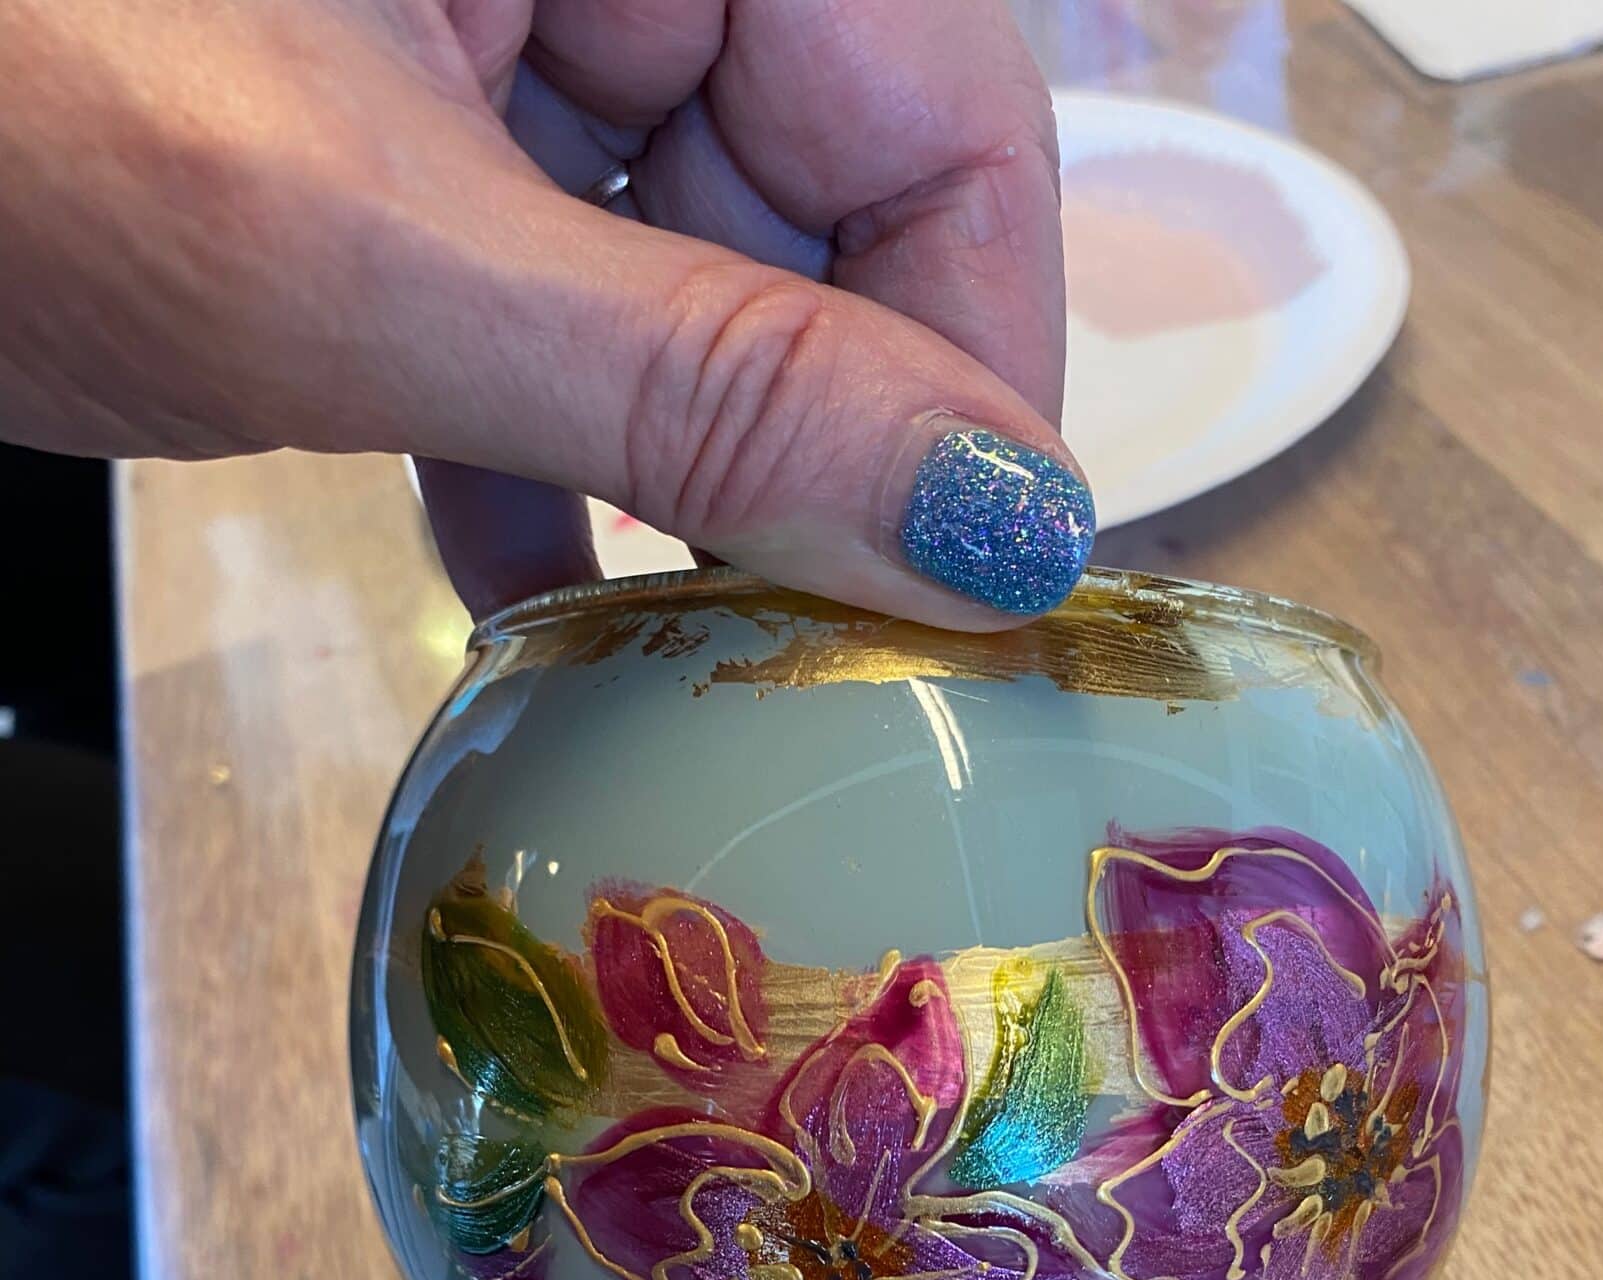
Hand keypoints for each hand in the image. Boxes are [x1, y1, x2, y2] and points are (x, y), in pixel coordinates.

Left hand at [0, 0, 1091, 622]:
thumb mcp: (364, 251)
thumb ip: (708, 385)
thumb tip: (1008, 525)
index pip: (951, 107)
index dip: (984, 362)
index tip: (979, 596)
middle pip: (835, 198)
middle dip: (817, 440)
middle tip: (807, 660)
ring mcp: (494, 19)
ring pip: (693, 262)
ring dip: (679, 468)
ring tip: (678, 656)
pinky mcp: (393, 113)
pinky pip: (547, 279)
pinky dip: (543, 436)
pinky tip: (531, 584)